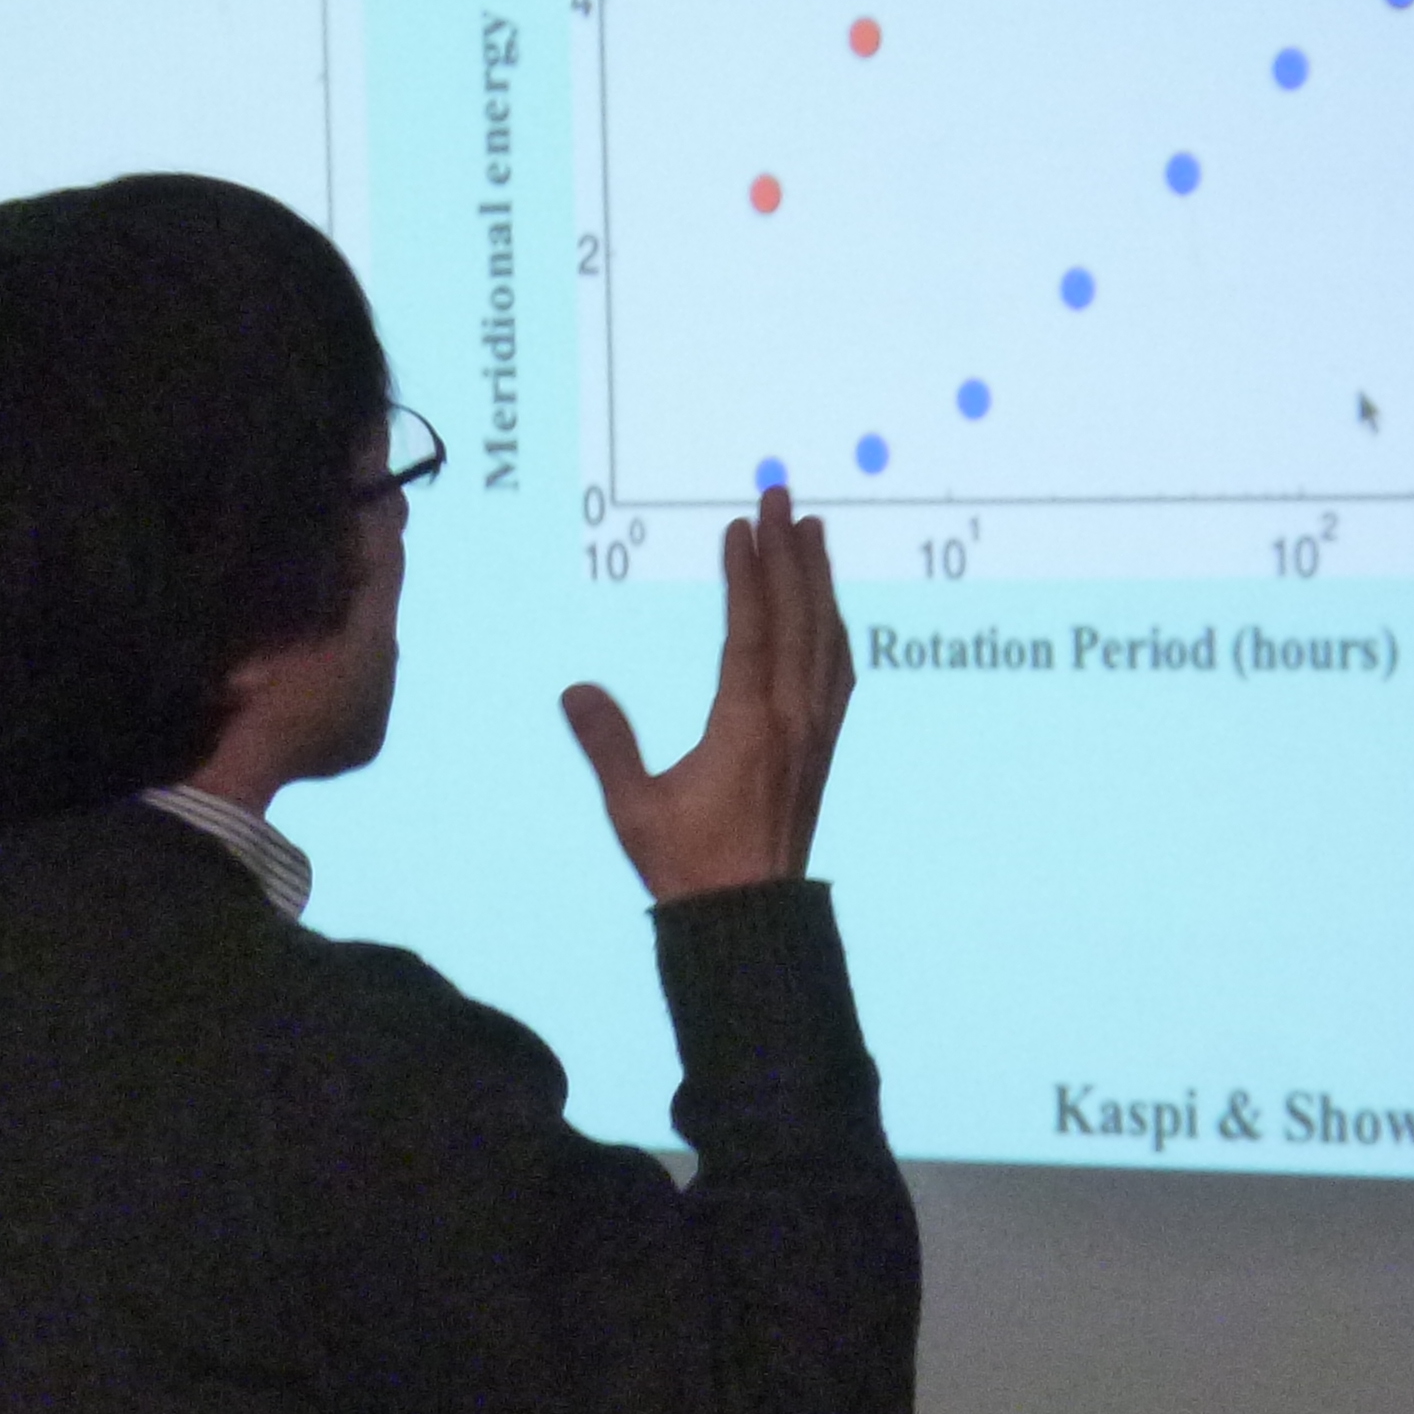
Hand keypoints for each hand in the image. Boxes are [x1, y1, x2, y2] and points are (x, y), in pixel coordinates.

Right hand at [560, 487, 853, 902]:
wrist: (751, 917)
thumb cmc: (689, 867)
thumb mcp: (635, 808)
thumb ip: (608, 744)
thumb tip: (575, 690)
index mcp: (748, 725)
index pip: (752, 629)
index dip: (748, 574)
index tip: (741, 526)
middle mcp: (792, 718)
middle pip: (798, 617)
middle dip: (791, 552)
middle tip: (783, 496)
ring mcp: (815, 732)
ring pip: (826, 639)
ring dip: (820, 581)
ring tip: (814, 531)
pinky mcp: (823, 748)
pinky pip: (838, 673)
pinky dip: (834, 630)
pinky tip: (831, 613)